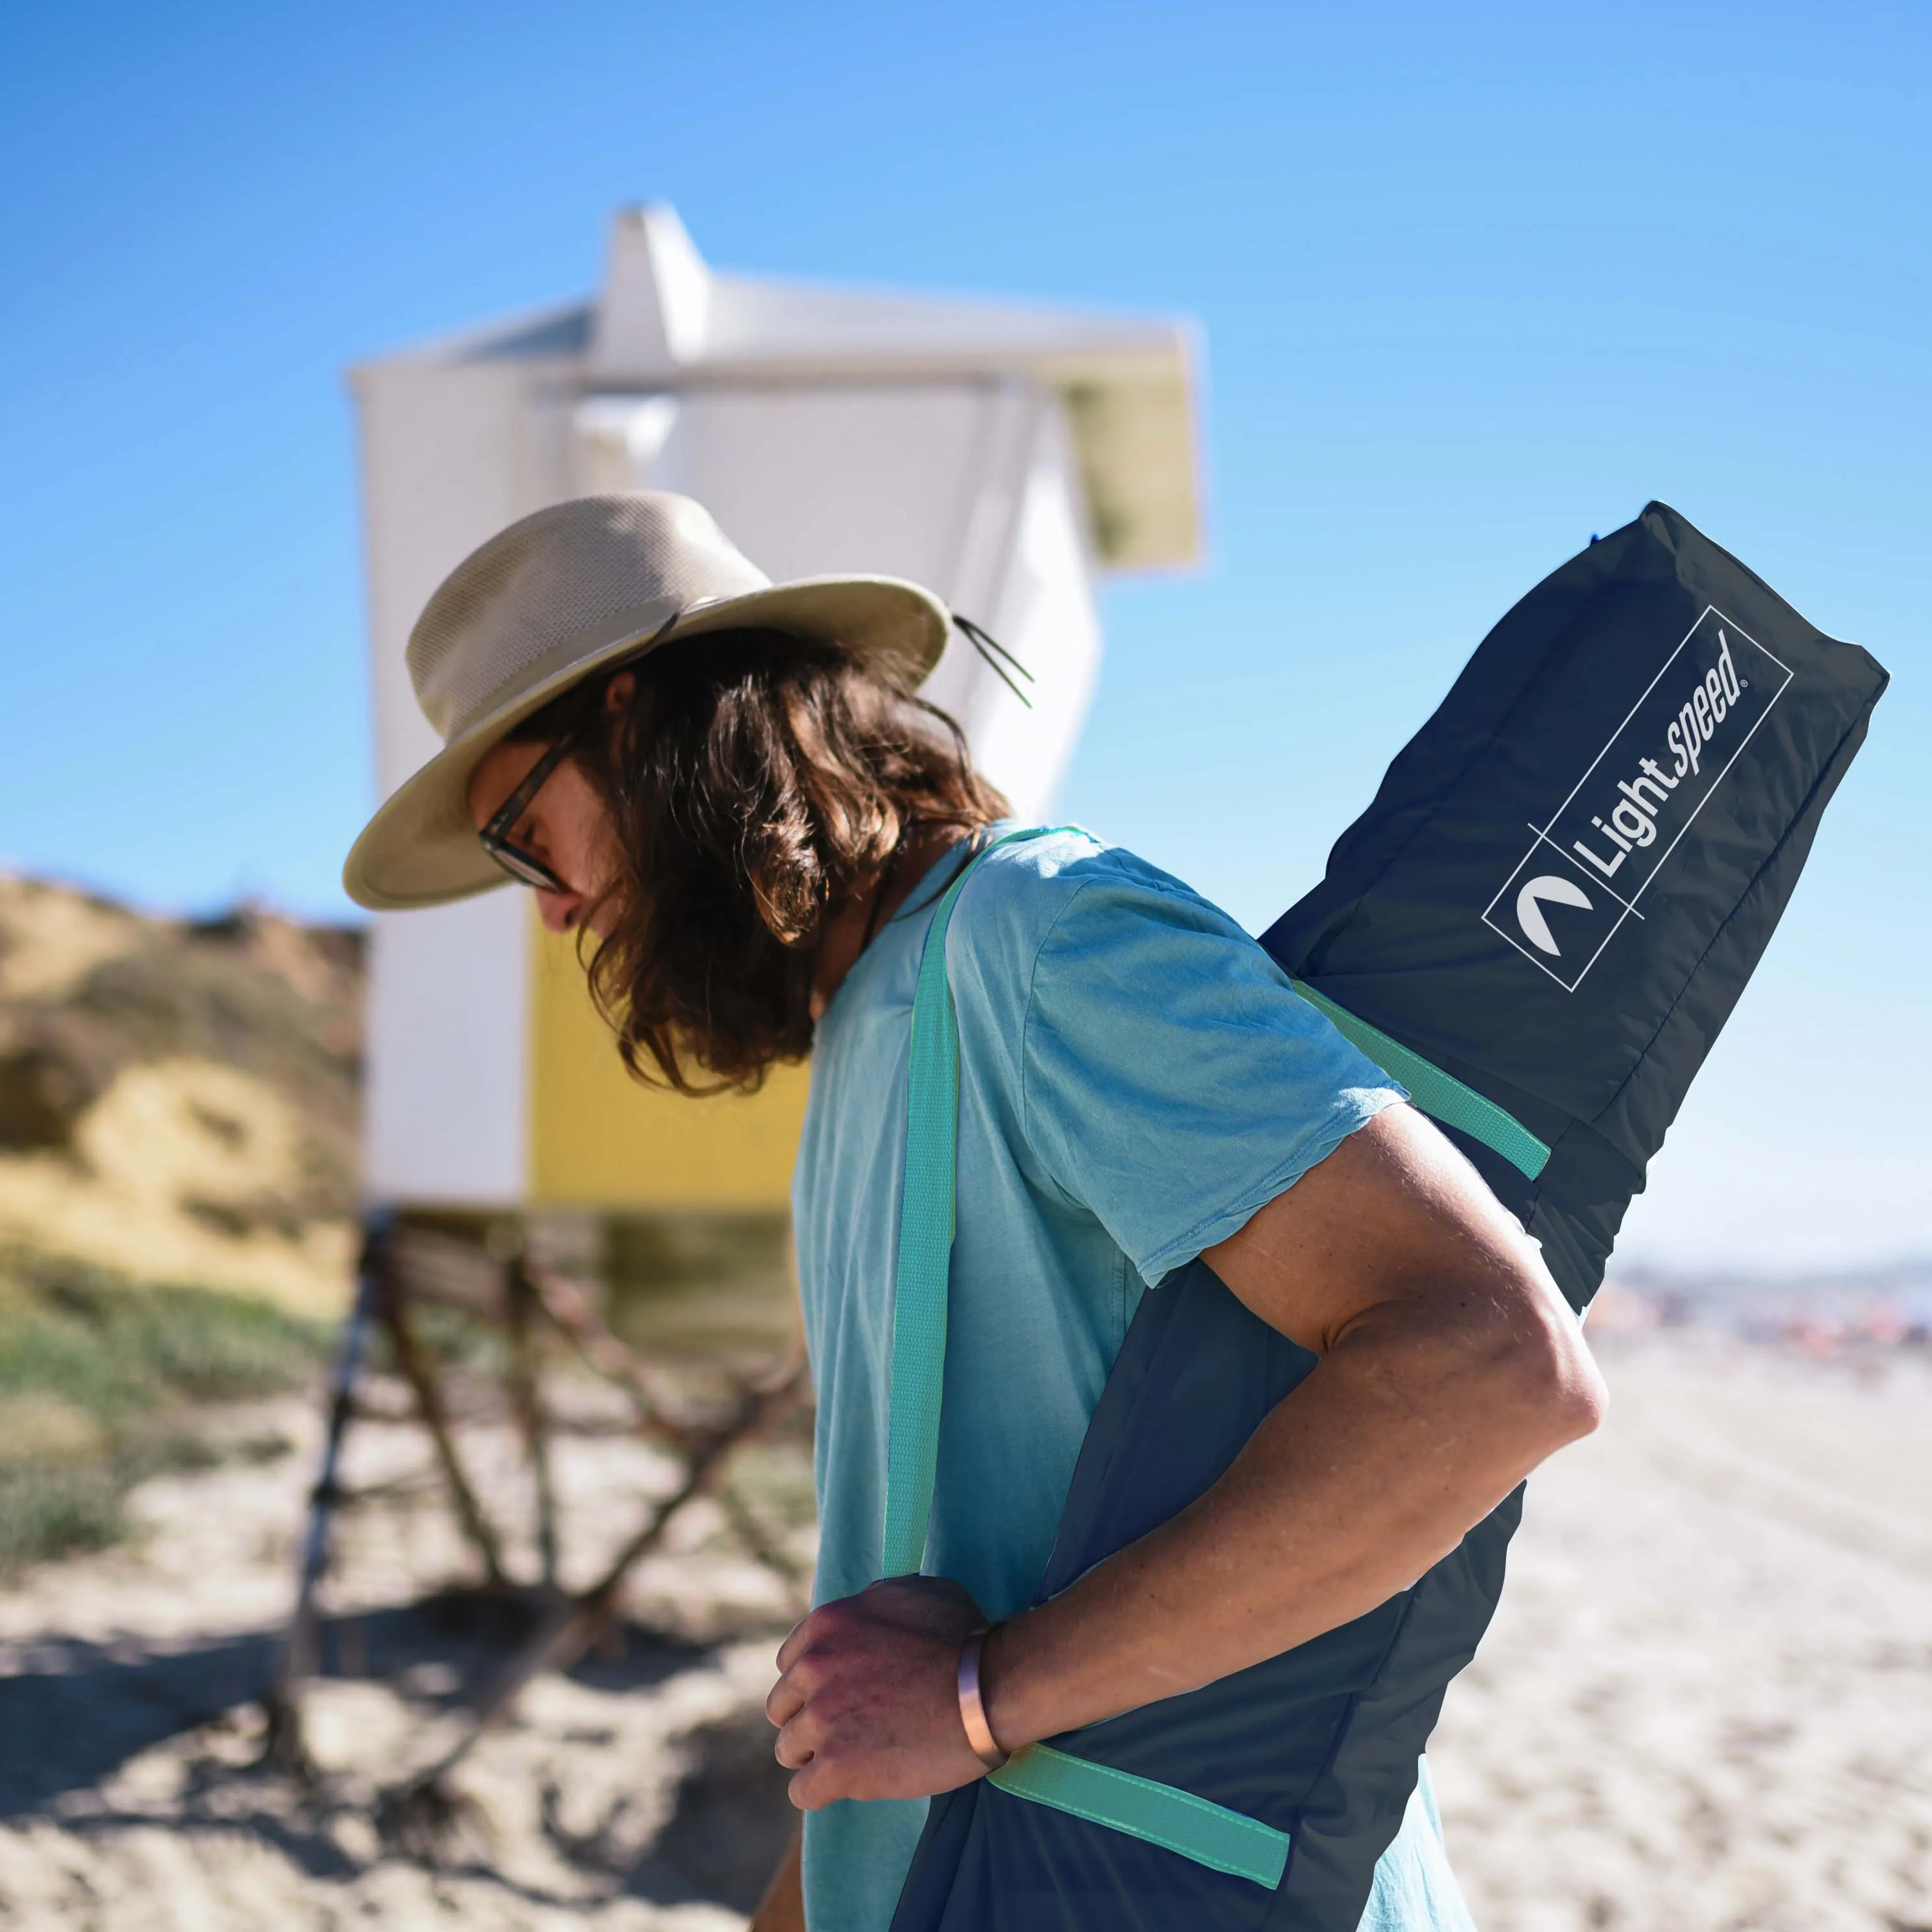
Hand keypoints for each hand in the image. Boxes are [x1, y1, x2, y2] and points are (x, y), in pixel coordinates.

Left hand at [765, 1575, 992, 1808]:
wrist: (989, 1689)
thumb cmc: (963, 1638)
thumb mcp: (915, 1592)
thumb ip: (875, 1599)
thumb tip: (862, 1607)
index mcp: (828, 1624)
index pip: (789, 1664)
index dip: (814, 1684)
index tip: (840, 1696)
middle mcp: (814, 1667)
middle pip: (783, 1708)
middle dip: (809, 1719)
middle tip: (848, 1730)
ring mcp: (822, 1717)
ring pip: (789, 1750)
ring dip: (816, 1757)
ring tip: (854, 1758)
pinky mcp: (836, 1765)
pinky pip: (803, 1791)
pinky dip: (822, 1791)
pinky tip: (851, 1783)